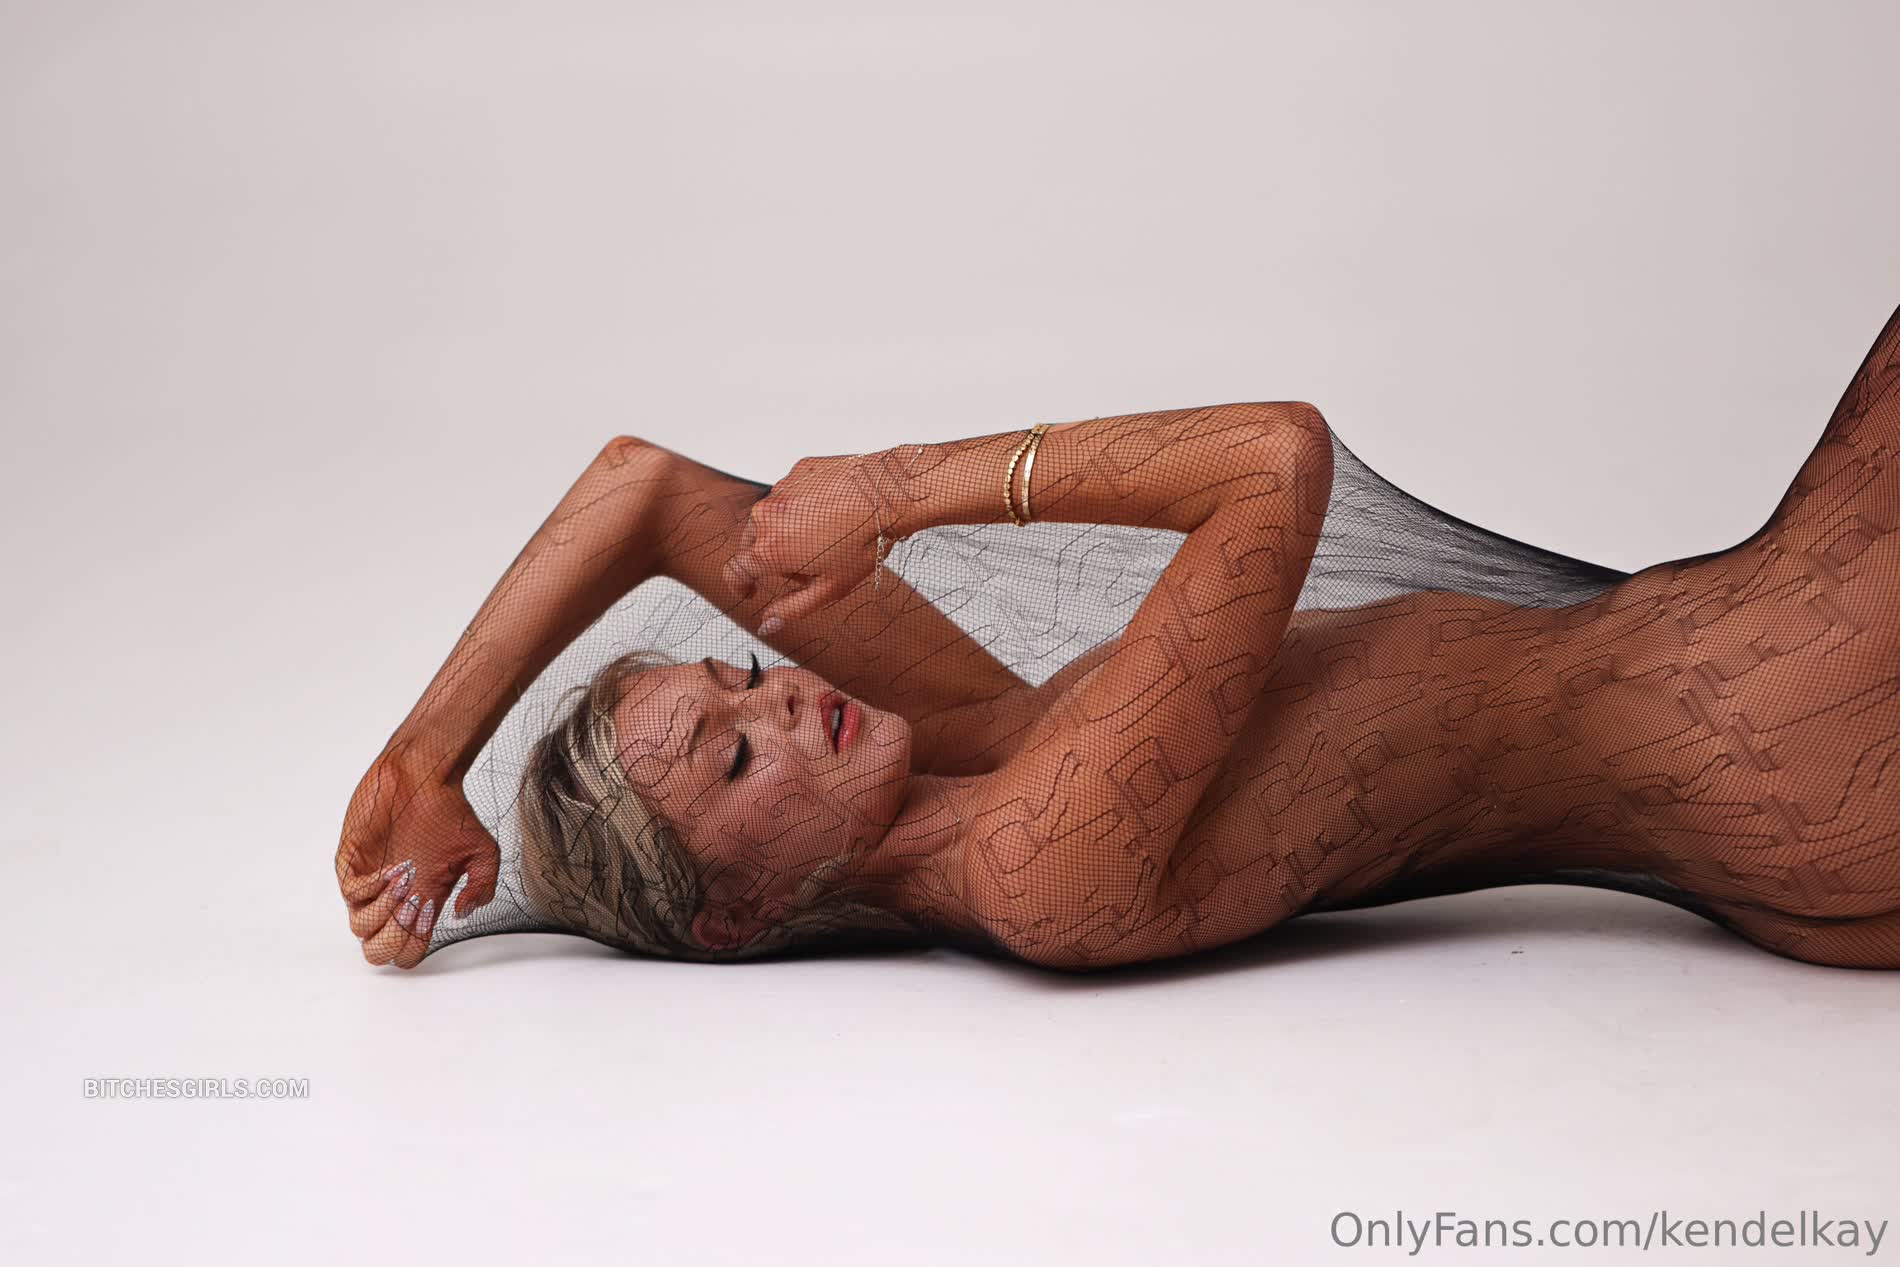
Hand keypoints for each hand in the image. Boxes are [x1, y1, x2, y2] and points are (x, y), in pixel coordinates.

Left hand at [335, 741, 500, 968]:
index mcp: (421, 900)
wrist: (423, 776)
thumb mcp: (483, 852)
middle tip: (409, 913)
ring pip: (360, 927)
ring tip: (404, 885)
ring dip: (385, 912)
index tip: (427, 921)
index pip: (406, 950)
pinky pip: (351, 893)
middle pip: (377, 950)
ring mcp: (369, 881)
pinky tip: (392, 870)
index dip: (414, 950)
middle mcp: (392, 898)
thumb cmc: (450, 811)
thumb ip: (482, 887)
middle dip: (391, 944)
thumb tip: (462, 914)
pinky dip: (372, 888)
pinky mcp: (350, 862)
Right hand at [722, 452, 897, 631]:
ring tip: (827, 538)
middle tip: (808, 568)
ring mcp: (781, 489)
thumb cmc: (864, 542)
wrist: (890, 495)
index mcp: (768, 550)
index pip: (735, 571)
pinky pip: (791, 494)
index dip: (740, 585)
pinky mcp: (798, 470)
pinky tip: (832, 513)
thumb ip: (792, 609)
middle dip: (772, 560)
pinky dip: (803, 507)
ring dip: (788, 531)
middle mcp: (765, 516)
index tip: (750, 591)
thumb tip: (767, 624)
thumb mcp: (830, 588)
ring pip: (772, 518)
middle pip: (753, 545)